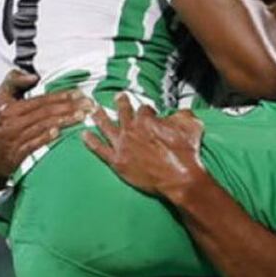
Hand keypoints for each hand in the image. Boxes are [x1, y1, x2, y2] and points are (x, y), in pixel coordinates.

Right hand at [0, 70, 92, 185]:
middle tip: (90, 105)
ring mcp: (14, 139)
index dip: (61, 96)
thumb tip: (33, 76)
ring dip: (64, 121)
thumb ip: (13, 82)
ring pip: (43, 127)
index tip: (80, 93)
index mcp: (10, 108)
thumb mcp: (0, 100)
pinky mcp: (16, 155)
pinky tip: (60, 133)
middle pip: (45, 112)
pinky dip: (45, 138)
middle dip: (69, 107)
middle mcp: (12, 122)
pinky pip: (33, 144)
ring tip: (83, 116)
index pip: (40, 100)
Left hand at [83, 94, 205, 197]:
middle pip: (122, 112)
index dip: (147, 110)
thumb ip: (184, 115)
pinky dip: (90, 141)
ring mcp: (122, 145)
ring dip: (100, 117)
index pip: (144, 109)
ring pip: (106, 126)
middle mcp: (131, 129)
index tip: (148, 112)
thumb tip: (180, 112)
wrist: (179, 178)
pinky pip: (99, 149)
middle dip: (120, 103)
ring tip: (94, 111)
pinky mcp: (117, 161)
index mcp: (147, 120)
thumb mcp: (192, 126)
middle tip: (117, 98)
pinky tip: (84, 135)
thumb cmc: (186, 154)